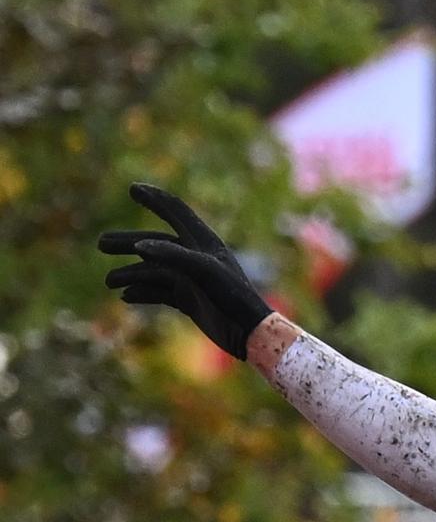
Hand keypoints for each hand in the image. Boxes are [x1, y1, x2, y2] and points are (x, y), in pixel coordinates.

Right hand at [99, 184, 274, 362]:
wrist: (250, 333)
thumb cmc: (232, 296)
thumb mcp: (202, 271)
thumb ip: (172, 256)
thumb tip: (139, 248)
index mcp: (202, 241)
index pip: (174, 211)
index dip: (154, 198)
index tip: (133, 188)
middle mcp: (194, 257)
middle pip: (154, 243)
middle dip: (127, 243)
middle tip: (101, 244)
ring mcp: (191, 279)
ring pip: (154, 271)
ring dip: (131, 274)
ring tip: (108, 281)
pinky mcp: (190, 301)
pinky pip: (160, 293)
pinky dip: (143, 293)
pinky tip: (125, 296)